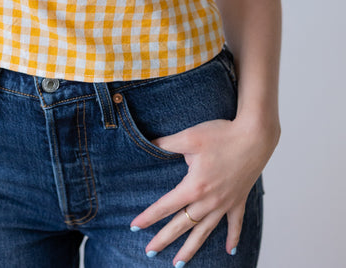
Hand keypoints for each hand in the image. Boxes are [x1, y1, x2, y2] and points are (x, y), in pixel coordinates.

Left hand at [130, 118, 277, 263]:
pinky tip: (230, 251)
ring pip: (205, 231)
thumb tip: (149, 144)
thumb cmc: (222, 135)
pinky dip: (233, 238)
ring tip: (178, 263)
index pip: (166, 205)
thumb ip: (166, 143)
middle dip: (164, 239)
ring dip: (190, 248)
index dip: (149, 216)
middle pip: (182, 224)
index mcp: (194, 186)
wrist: (254, 137)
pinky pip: (235, 225)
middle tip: (149, 251)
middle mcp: (209, 201)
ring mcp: (225, 203)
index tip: (135, 225)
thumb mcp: (189, 137)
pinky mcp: (239, 200)